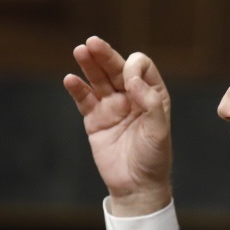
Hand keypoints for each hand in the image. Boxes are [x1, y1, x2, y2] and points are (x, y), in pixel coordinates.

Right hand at [64, 36, 172, 216]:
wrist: (136, 187)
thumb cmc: (154, 159)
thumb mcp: (159, 131)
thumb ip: (150, 103)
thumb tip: (132, 79)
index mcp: (152, 95)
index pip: (141, 68)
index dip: (133, 68)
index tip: (129, 82)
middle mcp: (131, 96)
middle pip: (116, 68)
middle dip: (105, 55)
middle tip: (92, 42)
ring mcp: (111, 106)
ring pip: (98, 79)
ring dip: (89, 64)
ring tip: (80, 50)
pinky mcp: (94, 120)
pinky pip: (84, 100)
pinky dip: (77, 89)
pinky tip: (70, 79)